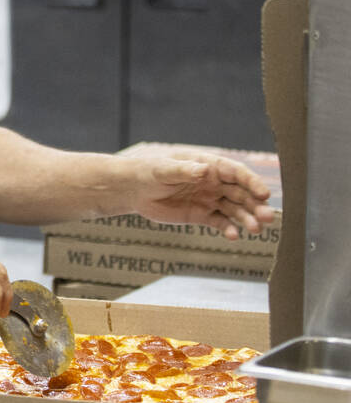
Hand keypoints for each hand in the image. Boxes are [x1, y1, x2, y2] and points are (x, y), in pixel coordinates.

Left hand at [132, 151, 274, 239]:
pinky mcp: (202, 215)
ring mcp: (210, 200)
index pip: (236, 173)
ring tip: (256, 230)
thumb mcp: (165, 169)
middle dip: (256, 205)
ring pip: (235, 210)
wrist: (134, 189)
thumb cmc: (150, 172)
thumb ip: (185, 171)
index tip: (264, 194)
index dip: (252, 182)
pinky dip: (229, 229)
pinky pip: (220, 223)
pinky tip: (234, 236)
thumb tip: (205, 170)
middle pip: (241, 194)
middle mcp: (214, 183)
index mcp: (209, 166)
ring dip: (247, 219)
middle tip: (268, 217)